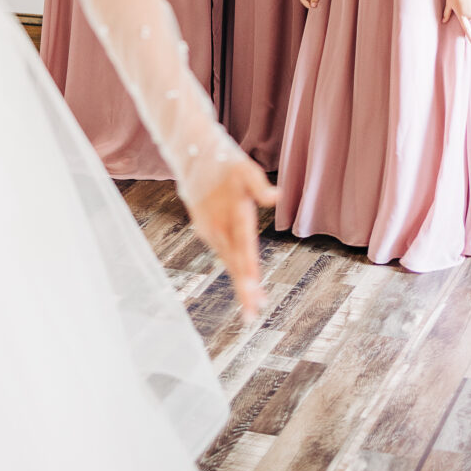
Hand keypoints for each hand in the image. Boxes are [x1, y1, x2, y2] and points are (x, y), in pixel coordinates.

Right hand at [185, 157, 276, 321]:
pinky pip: (223, 253)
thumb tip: (277, 197)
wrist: (193, 155)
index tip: (253, 290)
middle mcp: (218, 227)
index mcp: (231, 215)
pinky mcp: (205, 229)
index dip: (247, 270)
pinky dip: (233, 268)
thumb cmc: (226, 162)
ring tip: (253, 305)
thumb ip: (260, 186)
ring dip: (240, 282)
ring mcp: (209, 230)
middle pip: (233, 263)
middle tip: (252, 315)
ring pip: (228, 261)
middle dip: (243, 289)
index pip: (242, 247)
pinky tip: (244, 281)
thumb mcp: (246, 169)